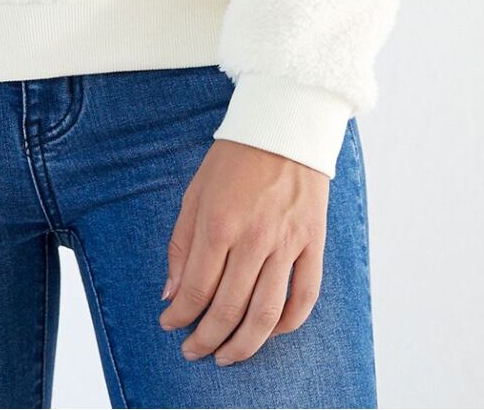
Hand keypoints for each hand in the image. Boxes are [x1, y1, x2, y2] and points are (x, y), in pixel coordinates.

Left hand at [158, 138, 327, 365]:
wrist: (284, 126)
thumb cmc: (233, 159)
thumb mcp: (195, 193)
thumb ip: (182, 245)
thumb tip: (171, 294)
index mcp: (219, 223)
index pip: (196, 289)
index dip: (180, 316)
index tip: (169, 325)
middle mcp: (254, 238)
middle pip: (229, 309)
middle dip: (206, 339)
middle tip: (193, 351)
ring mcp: (287, 244)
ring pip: (266, 315)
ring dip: (244, 345)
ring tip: (227, 357)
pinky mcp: (314, 244)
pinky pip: (304, 298)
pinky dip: (287, 325)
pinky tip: (268, 333)